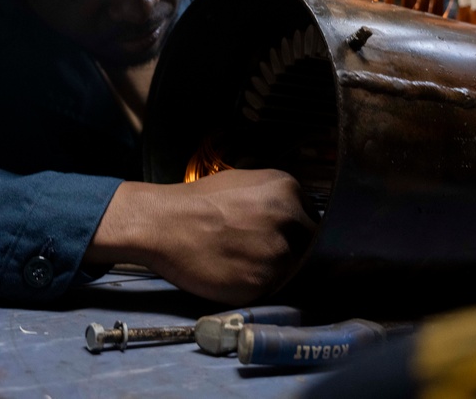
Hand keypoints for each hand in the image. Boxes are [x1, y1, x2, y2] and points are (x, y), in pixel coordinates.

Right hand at [87, 169, 315, 304]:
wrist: (162, 222)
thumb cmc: (196, 201)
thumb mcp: (245, 183)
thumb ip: (277, 201)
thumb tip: (295, 222)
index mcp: (288, 189)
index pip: (313, 221)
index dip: (298, 235)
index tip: (284, 242)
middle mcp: (290, 219)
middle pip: (310, 247)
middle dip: (294, 254)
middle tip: (264, 257)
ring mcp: (278, 253)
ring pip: (294, 272)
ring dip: (276, 273)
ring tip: (245, 264)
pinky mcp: (262, 283)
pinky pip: (272, 291)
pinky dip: (258, 288)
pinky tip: (236, 274)